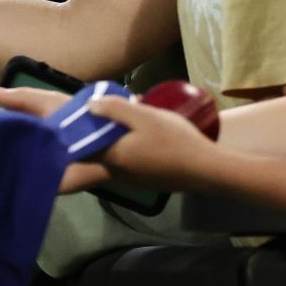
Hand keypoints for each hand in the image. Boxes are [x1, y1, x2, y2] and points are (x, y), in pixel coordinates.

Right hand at [0, 86, 112, 191]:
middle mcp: (27, 144)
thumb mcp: (47, 101)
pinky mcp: (43, 183)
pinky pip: (21, 179)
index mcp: (29, 124)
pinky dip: (5, 174)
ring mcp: (33, 164)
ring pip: (4, 158)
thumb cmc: (79, 118)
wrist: (108, 141)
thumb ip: (22, 98)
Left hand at [0, 87, 215, 192]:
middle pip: (42, 137)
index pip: (54, 129)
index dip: (25, 107)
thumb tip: (90, 105)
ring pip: (51, 142)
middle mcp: (91, 156)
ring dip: (23, 127)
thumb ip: (118, 112)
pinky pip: (68, 145)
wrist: (202, 169)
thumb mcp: (149, 121)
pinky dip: (48, 135)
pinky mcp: (106, 158)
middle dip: (7, 123)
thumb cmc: (177, 146)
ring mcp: (97, 159)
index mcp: (99, 148)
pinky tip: (37, 127)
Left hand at [70, 94, 217, 191]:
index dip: (77, 133)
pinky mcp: (150, 178)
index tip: (78, 117)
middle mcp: (120, 171)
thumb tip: (89, 106)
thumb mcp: (143, 116)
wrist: (207, 169)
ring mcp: (136, 178)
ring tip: (126, 116)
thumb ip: (114, 109)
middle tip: (103, 111)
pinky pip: (132, 159)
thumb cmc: (173, 141)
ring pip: (117, 154)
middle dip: (99, 132)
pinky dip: (130, 145)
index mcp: (113, 157)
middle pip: (100, 151)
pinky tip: (144, 131)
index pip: (82, 149)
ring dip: (117, 138)